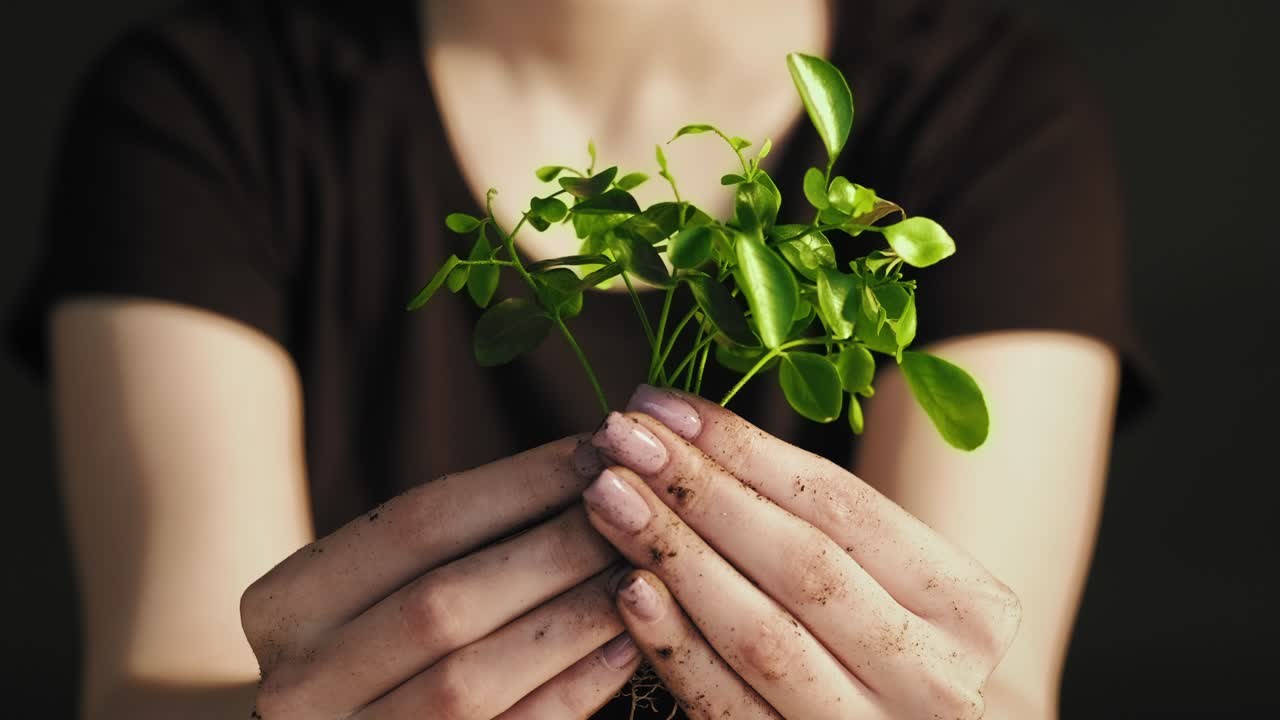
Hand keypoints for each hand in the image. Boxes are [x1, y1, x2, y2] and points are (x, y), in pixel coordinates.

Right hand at [241, 435, 641, 718]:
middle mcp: (297, 684)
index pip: (416, 523)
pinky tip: (627, 647)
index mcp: (283, 604)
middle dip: (555, 550)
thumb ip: (460, 536)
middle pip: (445, 602)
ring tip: (641, 572)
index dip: (519, 483)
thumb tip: (590, 459)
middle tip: (638, 511)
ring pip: (473, 679)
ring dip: (571, 620)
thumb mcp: (382, 583)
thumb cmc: (379, 641)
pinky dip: (571, 693)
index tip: (598, 449)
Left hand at [583, 386, 1021, 719]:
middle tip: (623, 438)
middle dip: (701, 491)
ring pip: (761, 635)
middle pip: (801, 566)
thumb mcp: (892, 576)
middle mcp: (935, 678)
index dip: (745, 449)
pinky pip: (726, 706)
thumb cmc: (886, 636)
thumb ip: (818, 515)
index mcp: (970, 608)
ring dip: (675, 556)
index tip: (665, 405)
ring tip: (609, 495)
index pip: (843, 507)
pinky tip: (626, 588)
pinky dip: (672, 644)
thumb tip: (688, 427)